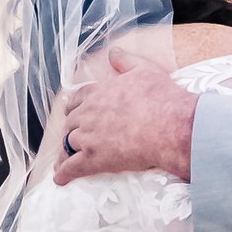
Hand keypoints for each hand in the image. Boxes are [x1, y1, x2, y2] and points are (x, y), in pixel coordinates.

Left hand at [52, 44, 196, 183]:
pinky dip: (63, 173)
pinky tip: (60, 179)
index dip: (75, 105)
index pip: (78, 98)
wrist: (170, 126)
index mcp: (99, 92)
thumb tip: (114, 52)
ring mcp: (88, 136)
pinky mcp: (93, 159)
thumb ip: (126, 62)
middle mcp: (88, 113)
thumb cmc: (161, 98)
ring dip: (65, 151)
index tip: (74, 109)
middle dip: (71, 128)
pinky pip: (72, 167)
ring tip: (63, 160)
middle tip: (73, 137)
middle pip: (71, 121)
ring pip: (68, 144)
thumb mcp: (144, 70)